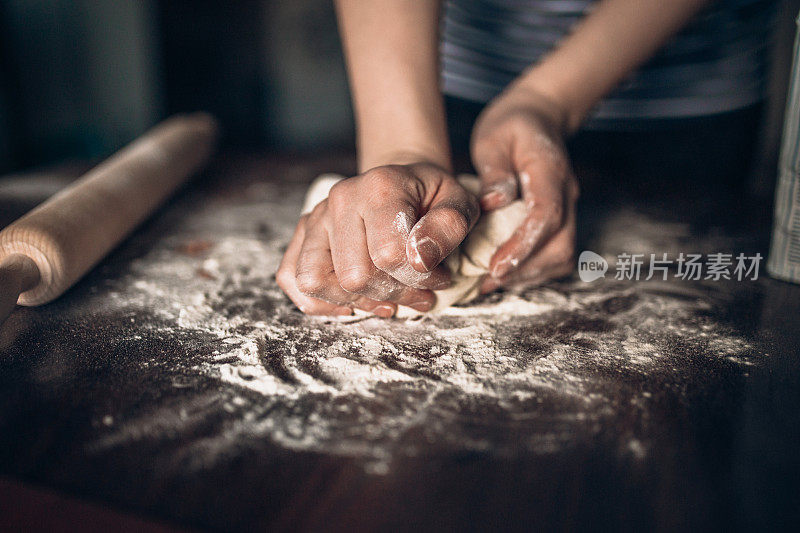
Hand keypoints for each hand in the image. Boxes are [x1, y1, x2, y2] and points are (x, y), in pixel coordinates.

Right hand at [277, 162, 479, 316]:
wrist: (400, 181)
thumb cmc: (431, 196)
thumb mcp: (459, 203)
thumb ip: (447, 227)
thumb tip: (420, 259)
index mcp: (379, 187)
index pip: (388, 255)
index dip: (418, 279)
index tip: (438, 278)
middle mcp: (339, 199)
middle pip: (353, 276)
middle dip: (393, 295)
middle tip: (418, 293)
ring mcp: (316, 217)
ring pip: (316, 281)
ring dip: (356, 301)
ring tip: (386, 300)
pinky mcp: (302, 234)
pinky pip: (291, 278)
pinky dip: (319, 301)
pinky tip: (352, 301)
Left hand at [470, 86, 579, 292]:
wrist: (539, 120)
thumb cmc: (511, 127)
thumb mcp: (494, 138)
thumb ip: (494, 170)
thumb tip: (493, 202)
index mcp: (551, 171)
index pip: (547, 215)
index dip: (523, 245)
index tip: (496, 266)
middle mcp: (567, 194)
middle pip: (561, 244)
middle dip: (526, 269)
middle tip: (488, 281)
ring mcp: (568, 209)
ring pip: (562, 255)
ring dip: (529, 275)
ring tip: (491, 283)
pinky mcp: (562, 221)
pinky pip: (556, 255)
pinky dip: (532, 270)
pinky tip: (504, 274)